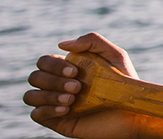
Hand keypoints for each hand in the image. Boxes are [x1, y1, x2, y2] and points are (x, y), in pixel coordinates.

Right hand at [24, 33, 145, 137]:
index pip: (44, 62)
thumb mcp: (114, 55)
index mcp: (66, 69)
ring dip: (48, 95)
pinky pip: (36, 114)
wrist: (132, 112)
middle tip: (77, 87)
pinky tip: (66, 109)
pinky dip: (47, 109)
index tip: (75, 71)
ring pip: (30, 96)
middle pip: (35, 77)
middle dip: (53, 81)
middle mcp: (57, 85)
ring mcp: (55, 103)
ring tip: (72, 99)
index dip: (53, 65)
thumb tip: (61, 45)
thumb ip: (92, 41)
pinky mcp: (57, 121)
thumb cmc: (125, 83)